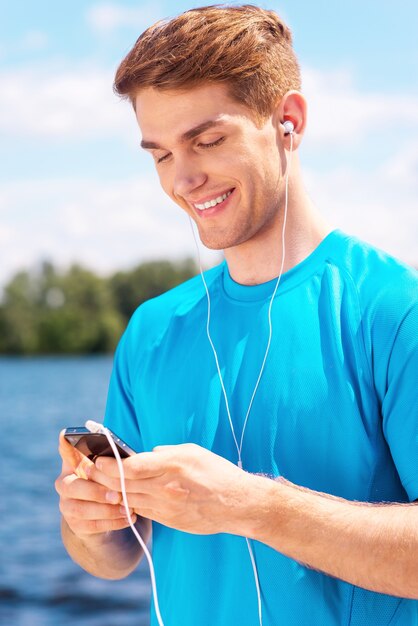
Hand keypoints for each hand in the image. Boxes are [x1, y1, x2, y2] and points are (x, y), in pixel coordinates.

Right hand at [55, 432, 136, 537]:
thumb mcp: (110, 469)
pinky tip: (128, 517)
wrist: (101, 514)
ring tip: (127, 508)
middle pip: (72, 487)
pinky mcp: (75, 524)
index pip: (66, 452)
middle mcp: (64, 484)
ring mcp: (66, 506)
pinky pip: (91, 525)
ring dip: (107, 510)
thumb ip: (112, 461)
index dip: (65, 446)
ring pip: (82, 509)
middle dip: (96, 492)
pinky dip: (112, 522)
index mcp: (73, 466)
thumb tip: (127, 456)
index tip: (66, 436)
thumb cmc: (108, 483)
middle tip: (117, 495)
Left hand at [89, 443, 260, 534]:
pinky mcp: (168, 520)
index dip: (110, 463)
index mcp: (172, 465)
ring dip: (114, 492)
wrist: (236, 504)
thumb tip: (146, 455)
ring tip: (102, 483)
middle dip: (103, 477)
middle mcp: (166, 487)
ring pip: (130, 499)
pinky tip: (125, 496)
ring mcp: (166, 507)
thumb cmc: (216, 472)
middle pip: (124, 484)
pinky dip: (131, 503)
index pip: (131, 466)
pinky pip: (142, 510)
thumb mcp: (191, 452)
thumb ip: (165, 453)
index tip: (98, 458)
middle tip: (91, 470)